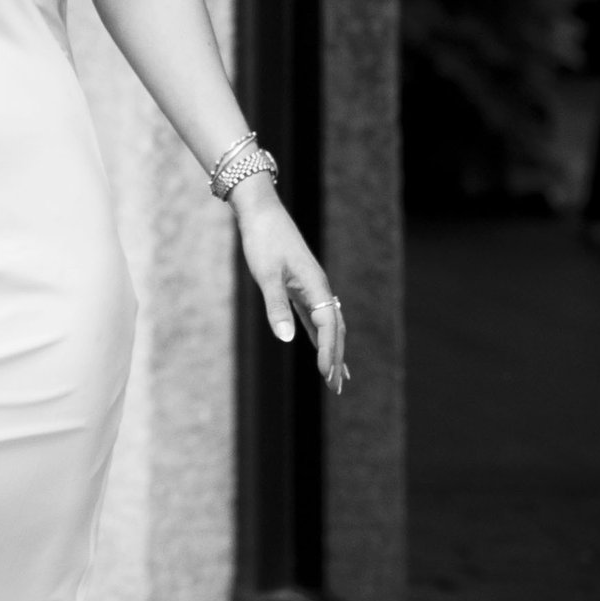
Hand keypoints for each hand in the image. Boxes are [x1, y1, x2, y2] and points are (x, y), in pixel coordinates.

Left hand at [234, 186, 347, 395]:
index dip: (328, 352)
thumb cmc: (263, 240)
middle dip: (336, 358)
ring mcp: (312, 287)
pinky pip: (316, 317)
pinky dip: (321, 335)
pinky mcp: (301, 286)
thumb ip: (276, 306)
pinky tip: (321, 347)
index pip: (327, 326)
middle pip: (334, 329)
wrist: (262, 212)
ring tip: (335, 376)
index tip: (326, 375)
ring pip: (328, 325)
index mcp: (315, 285)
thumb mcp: (266, 275)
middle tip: (337, 388)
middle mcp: (319, 288)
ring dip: (333, 349)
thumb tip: (287, 339)